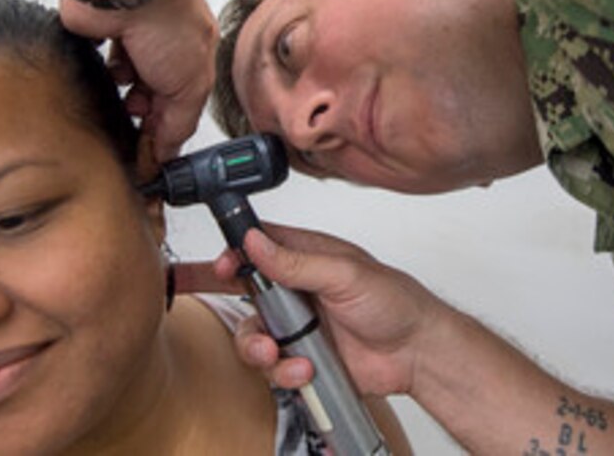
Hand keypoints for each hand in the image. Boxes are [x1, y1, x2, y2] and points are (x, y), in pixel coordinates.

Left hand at [59, 0, 216, 159]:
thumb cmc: (168, 18)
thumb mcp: (191, 85)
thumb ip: (180, 122)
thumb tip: (168, 151)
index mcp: (192, 56)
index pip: (179, 104)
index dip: (166, 131)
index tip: (152, 157)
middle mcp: (162, 47)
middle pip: (148, 96)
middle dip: (141, 114)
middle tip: (135, 129)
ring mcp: (128, 40)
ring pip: (121, 83)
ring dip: (120, 93)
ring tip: (124, 89)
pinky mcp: (96, 35)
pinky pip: (93, 66)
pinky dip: (97, 73)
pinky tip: (104, 72)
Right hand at [211, 224, 447, 396]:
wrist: (416, 354)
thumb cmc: (394, 301)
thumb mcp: (345, 273)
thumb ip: (296, 260)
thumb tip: (255, 241)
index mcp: (304, 256)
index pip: (255, 245)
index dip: (229, 254)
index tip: (217, 266)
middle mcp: (294, 289)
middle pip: (240, 289)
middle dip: (218, 296)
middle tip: (197, 294)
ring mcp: (296, 325)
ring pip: (251, 334)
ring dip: (257, 346)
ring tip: (275, 352)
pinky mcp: (300, 358)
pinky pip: (272, 367)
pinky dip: (283, 371)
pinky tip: (304, 369)